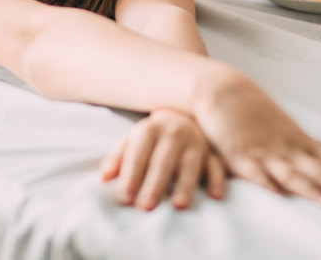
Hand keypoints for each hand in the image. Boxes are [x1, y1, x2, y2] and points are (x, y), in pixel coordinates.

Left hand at [100, 108, 225, 209]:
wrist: (184, 112)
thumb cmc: (152, 136)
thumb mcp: (132, 140)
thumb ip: (118, 158)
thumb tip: (103, 178)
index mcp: (150, 129)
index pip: (138, 154)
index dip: (131, 176)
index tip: (124, 198)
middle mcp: (174, 132)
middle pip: (163, 161)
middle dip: (154, 184)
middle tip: (146, 207)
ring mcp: (196, 141)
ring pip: (191, 164)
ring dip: (185, 184)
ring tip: (178, 205)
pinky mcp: (213, 151)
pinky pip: (217, 165)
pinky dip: (217, 180)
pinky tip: (215, 196)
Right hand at [194, 71, 320, 207]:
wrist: (224, 91)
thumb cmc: (261, 114)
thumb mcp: (297, 132)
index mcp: (303, 144)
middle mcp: (289, 149)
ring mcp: (265, 153)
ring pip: (293, 176)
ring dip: (312, 190)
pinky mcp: (240, 157)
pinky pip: (255, 175)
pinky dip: (267, 184)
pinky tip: (279, 196)